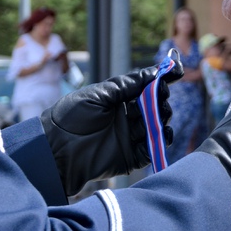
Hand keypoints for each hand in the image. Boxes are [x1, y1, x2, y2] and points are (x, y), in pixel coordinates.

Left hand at [40, 61, 183, 195]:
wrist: (56, 149)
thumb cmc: (71, 117)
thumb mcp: (98, 94)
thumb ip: (126, 84)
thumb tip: (154, 72)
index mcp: (117, 101)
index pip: (144, 90)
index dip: (159, 82)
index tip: (174, 73)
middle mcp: (125, 118)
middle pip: (154, 108)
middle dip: (160, 101)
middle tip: (160, 98)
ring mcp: (129, 138)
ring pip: (156, 127)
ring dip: (162, 119)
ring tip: (159, 115)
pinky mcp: (130, 158)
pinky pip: (152, 150)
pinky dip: (161, 141)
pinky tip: (164, 133)